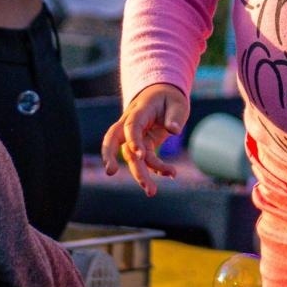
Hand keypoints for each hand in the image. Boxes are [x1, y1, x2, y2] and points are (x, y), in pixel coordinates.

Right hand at [101, 83, 188, 197]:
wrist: (162, 95)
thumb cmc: (169, 98)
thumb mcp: (177, 102)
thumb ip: (176, 115)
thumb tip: (174, 130)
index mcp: (139, 110)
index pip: (131, 125)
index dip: (133, 140)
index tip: (140, 155)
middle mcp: (131, 124)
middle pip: (112, 139)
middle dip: (109, 155)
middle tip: (110, 172)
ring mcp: (134, 136)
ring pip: (129, 157)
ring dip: (140, 174)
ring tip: (152, 192)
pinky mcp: (141, 146)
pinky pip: (145, 160)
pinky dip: (157, 169)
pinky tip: (171, 173)